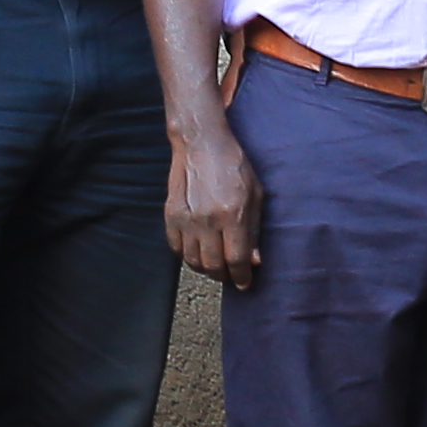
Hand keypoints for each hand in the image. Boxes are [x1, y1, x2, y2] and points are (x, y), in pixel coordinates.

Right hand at [165, 117, 262, 287]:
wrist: (201, 143)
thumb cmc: (233, 166)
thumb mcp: (255, 195)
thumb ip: (255, 230)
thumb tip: (254, 260)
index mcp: (233, 214)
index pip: (236, 260)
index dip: (242, 277)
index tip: (244, 283)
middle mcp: (208, 220)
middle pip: (214, 265)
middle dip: (225, 275)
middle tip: (231, 274)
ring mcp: (186, 218)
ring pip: (194, 261)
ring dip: (206, 268)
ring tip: (215, 265)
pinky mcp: (171, 215)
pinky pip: (177, 248)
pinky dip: (188, 256)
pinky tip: (198, 251)